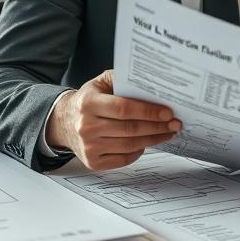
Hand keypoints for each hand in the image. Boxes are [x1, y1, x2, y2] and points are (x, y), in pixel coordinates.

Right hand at [46, 69, 181, 170]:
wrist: (64, 122)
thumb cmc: (88, 101)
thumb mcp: (99, 83)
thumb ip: (121, 79)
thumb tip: (150, 83)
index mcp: (88, 103)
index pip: (124, 108)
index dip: (148, 111)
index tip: (168, 112)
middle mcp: (86, 126)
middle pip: (130, 129)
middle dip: (157, 127)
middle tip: (175, 124)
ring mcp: (89, 146)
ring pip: (130, 145)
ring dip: (153, 139)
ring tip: (168, 133)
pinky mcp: (93, 162)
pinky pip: (123, 159)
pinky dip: (138, 152)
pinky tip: (147, 143)